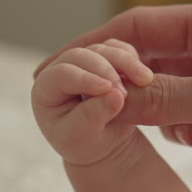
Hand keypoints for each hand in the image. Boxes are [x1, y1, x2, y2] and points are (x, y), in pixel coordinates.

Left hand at [31, 39, 152, 164]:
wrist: (104, 143)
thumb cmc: (85, 143)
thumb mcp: (84, 137)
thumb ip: (93, 116)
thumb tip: (115, 96)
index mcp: (47, 88)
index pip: (61, 74)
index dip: (84, 79)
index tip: (109, 89)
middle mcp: (64, 68)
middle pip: (82, 55)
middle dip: (106, 69)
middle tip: (125, 93)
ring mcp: (87, 61)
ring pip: (103, 48)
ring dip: (125, 61)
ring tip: (143, 82)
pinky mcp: (108, 58)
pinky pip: (121, 49)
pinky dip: (133, 58)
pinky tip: (144, 76)